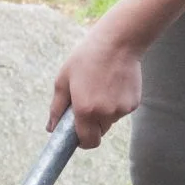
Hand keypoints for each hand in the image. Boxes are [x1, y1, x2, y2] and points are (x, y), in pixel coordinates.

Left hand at [48, 24, 142, 148]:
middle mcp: (105, 114)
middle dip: (92, 125)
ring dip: (104, 112)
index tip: (78, 134)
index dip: (82, 141)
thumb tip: (51, 128)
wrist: (118, 42)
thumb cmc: (86, 58)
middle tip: (87, 103)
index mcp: (85, 110)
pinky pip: (121, 110)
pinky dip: (116, 103)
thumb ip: (56, 108)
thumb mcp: (63, 80)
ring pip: (110, 120)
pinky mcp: (134, 103)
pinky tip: (113, 84)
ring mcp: (121, 109)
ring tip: (101, 86)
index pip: (87, 142)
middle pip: (99, 132)